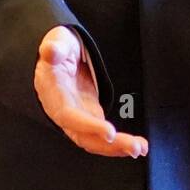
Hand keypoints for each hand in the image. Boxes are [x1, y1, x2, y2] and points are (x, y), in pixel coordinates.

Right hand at [34, 25, 147, 157]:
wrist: (60, 54)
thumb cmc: (59, 46)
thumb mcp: (58, 40)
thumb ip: (55, 46)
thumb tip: (50, 52)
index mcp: (53, 93)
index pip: (68, 115)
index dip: (87, 126)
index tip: (109, 132)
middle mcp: (63, 111)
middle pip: (83, 136)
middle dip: (109, 145)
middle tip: (134, 147)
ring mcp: (77, 116)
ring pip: (94, 140)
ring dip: (116, 148)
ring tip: (140, 148)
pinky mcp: (89, 116)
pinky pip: (101, 136)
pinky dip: (118, 143)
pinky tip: (137, 145)